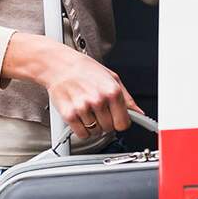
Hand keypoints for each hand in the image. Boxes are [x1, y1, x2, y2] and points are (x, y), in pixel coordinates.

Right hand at [1, 33, 142, 138]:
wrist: (58, 64)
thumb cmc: (84, 69)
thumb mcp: (111, 77)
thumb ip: (127, 98)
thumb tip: (139, 113)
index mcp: (112, 91)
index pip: (124, 124)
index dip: (119, 121)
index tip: (114, 117)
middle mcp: (99, 100)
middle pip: (109, 129)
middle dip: (104, 122)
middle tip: (97, 109)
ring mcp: (83, 108)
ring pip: (95, 132)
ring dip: (91, 125)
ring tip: (86, 109)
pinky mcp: (69, 114)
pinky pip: (81, 134)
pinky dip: (81, 129)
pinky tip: (79, 115)